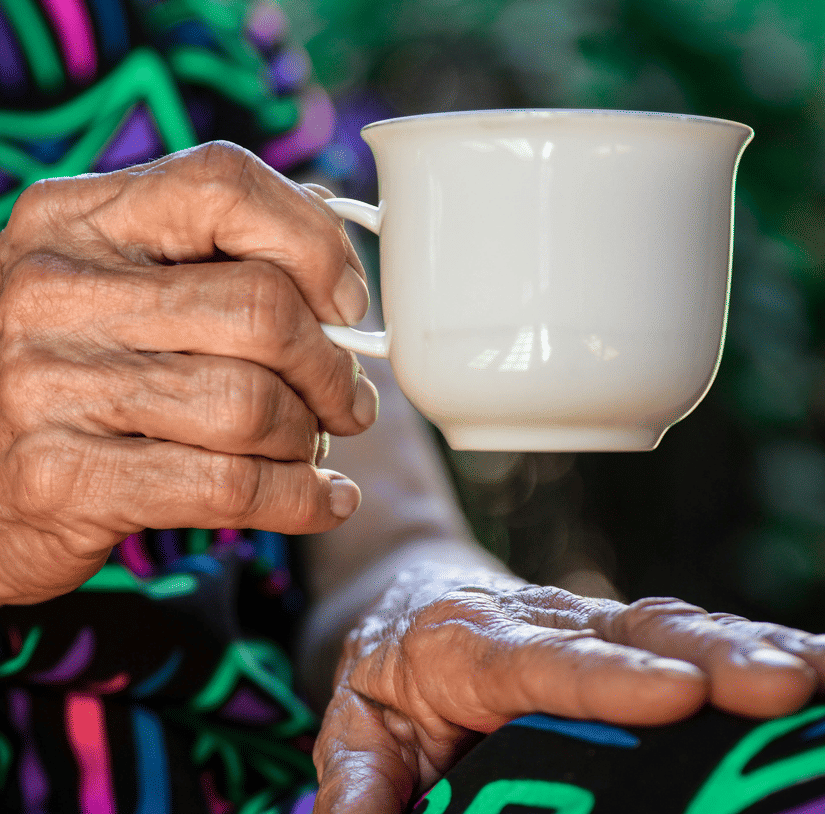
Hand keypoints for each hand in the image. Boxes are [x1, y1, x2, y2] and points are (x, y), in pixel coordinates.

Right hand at [0, 141, 377, 603]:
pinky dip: (302, 499)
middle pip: (261, 307)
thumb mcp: (119, 287)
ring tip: (312, 446)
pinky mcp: (65, 478)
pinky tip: (324, 500)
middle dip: (332, 367)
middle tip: (348, 401)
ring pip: (251, 403)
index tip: (349, 306)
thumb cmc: (78, 373)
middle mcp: (56, 290)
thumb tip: (332, 239)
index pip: (225, 184)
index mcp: (78, 220)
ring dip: (309, 436)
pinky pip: (228, 485)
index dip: (315, 245)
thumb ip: (213, 254)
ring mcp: (50, 385)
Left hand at [312, 565, 824, 813]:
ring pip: (667, 624)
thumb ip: (359, 786)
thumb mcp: (356, 725)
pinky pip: (684, 634)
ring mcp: (586, 625)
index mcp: (467, 644)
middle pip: (625, 633)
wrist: (410, 594)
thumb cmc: (387, 666)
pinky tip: (808, 665)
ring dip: (743, 646)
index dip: (605, 677)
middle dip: (706, 655)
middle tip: (784, 684)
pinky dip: (746, 645)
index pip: (538, 660)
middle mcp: (538, 623)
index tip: (674, 694)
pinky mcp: (619, 637)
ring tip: (816, 673)